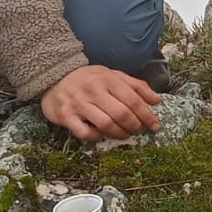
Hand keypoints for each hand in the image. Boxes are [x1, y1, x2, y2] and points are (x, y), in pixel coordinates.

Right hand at [39, 64, 161, 140]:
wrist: (55, 75)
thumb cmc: (89, 78)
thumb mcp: (113, 75)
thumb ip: (136, 86)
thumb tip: (157, 100)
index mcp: (108, 79)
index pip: (133, 99)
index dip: (147, 115)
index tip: (155, 125)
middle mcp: (94, 90)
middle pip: (121, 113)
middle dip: (134, 126)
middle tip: (138, 130)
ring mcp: (79, 103)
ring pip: (105, 124)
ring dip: (119, 133)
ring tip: (124, 134)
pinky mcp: (66, 116)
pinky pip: (84, 133)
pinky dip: (96, 137)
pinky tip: (101, 134)